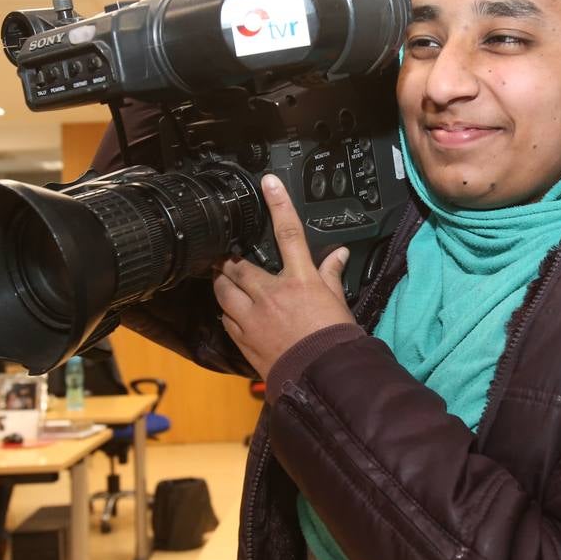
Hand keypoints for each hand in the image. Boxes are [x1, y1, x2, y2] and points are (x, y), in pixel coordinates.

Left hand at [213, 175, 354, 377]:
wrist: (321, 376)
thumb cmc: (333, 338)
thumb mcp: (337, 301)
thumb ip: (331, 274)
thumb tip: (338, 254)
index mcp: (299, 280)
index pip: (288, 233)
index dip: (279, 204)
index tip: (268, 183)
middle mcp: (271, 293)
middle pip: (238, 265)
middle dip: (229, 259)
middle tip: (227, 256)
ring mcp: (252, 316)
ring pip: (224, 291)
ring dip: (222, 283)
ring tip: (223, 280)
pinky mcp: (242, 338)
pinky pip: (225, 318)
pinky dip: (227, 312)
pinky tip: (232, 312)